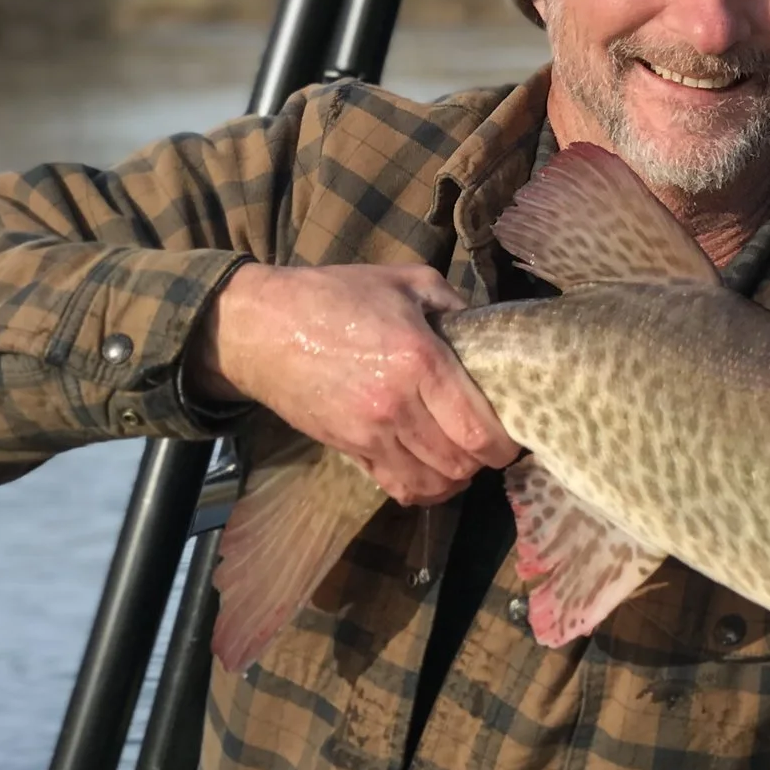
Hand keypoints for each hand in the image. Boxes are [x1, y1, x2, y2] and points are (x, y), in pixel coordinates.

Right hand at [189, 262, 517, 506]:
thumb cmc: (333, 296)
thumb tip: (486, 327)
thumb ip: (452, 303)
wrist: (258, 327)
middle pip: (460, 463)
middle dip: (483, 460)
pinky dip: (422, 489)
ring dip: (455, 478)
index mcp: (419, 361)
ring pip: (432, 483)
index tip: (511, 435)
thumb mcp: (403, 281)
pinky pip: (397, 487)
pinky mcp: (348, 448)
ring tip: (461, 458)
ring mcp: (368, 432)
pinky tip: (431, 472)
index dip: (504, 444)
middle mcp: (397, 405)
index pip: (477, 429)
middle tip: (489, 444)